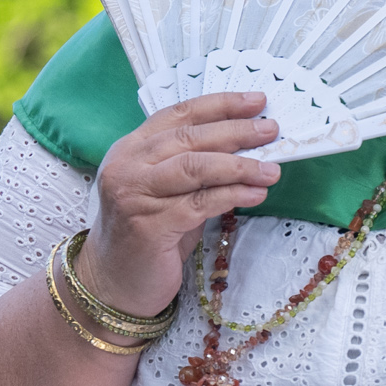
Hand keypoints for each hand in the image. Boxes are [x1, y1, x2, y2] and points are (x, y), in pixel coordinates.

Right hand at [80, 93, 281, 319]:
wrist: (114, 283)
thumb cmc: (148, 234)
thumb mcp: (166, 189)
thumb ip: (193, 164)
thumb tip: (249, 145)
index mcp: (131, 148)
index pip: (179, 114)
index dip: (220, 105)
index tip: (256, 102)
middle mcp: (128, 166)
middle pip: (189, 138)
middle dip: (236, 131)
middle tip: (271, 130)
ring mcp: (134, 195)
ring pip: (195, 167)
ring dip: (239, 165)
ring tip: (271, 169)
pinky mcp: (148, 226)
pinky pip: (200, 203)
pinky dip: (233, 196)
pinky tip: (255, 194)